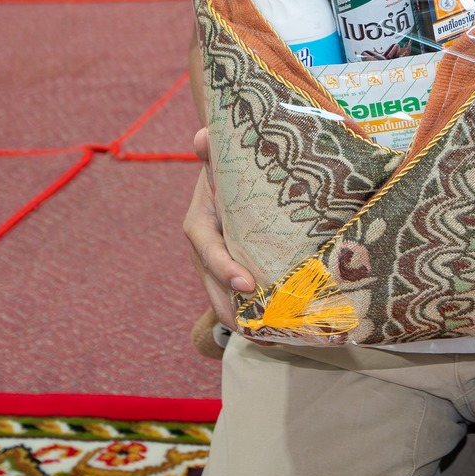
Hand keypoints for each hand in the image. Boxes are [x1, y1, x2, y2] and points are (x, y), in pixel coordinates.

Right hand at [183, 127, 254, 324]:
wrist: (224, 174)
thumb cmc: (225, 165)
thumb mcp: (219, 156)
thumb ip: (212, 148)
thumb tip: (202, 137)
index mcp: (199, 223)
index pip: (208, 250)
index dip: (224, 268)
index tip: (247, 284)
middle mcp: (204, 249)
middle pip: (213, 285)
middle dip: (232, 308)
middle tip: (257, 328)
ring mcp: (216, 263)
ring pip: (224, 296)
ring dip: (243, 318)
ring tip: (269, 338)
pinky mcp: (232, 269)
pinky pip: (238, 295)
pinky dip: (253, 312)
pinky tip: (275, 330)